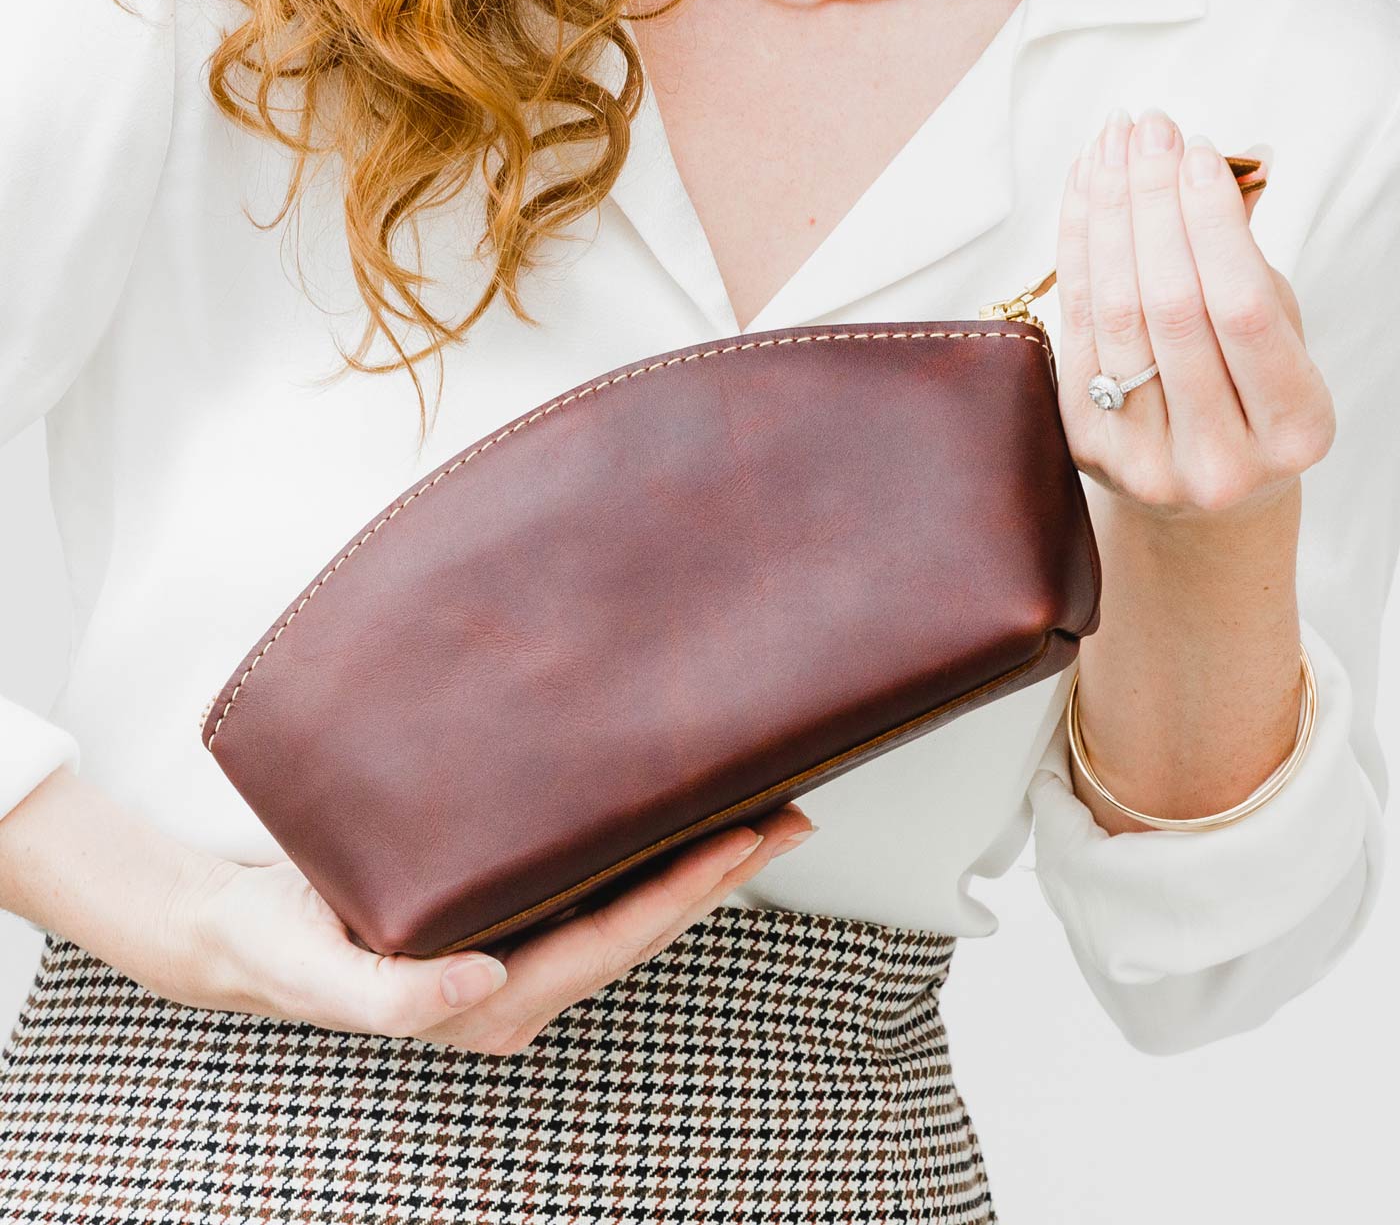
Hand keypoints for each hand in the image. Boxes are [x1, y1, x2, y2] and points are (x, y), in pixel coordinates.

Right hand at [179, 802, 814, 1055]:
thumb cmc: (280, 949)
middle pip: (641, 927)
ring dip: (698, 868)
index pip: (609, 942)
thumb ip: (393, 997)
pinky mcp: (507, 921)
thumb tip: (484, 982)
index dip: (680, 893)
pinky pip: (597, 893)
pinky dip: (649, 860)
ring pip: (630, 910)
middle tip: (788, 817)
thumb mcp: (319, 974)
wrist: (244, 934)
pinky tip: (676, 826)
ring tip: (760, 817)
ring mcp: (519, 956)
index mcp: (490, 1003)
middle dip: (717, 876)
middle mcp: (520, 986)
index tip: (741, 841)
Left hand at [1055, 108, 1335, 519]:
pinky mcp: (1085, 448)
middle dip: (1155, 205)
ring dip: (1108, 217)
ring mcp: (1144, 461)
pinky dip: (1076, 254)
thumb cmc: (1250, 398)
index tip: (1197, 151)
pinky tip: (1084, 196)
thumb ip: (1253, 264)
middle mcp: (1218, 459)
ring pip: (1115, 317)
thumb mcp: (1279, 340)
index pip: (1243, 311)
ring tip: (1111, 148)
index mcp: (1292, 432)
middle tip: (1147, 131)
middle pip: (1170, 308)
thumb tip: (1232, 160)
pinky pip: (1075, 331)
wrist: (1201, 496)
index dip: (1213, 224)